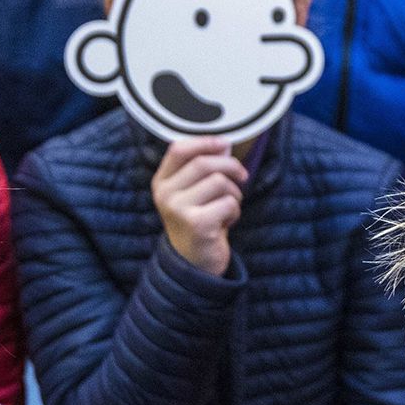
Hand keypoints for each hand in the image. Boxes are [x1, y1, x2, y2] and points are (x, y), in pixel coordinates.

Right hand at [154, 138, 246, 276]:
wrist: (194, 263)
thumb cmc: (199, 222)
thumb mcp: (194, 192)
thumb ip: (204, 168)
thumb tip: (224, 145)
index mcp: (162, 182)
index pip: (178, 149)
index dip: (205, 142)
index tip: (225, 144)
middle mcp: (165, 194)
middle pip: (204, 162)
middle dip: (231, 167)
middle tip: (242, 177)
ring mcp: (178, 209)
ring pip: (220, 182)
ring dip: (234, 194)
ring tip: (227, 207)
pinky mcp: (197, 223)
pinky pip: (229, 203)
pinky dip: (235, 211)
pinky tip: (225, 222)